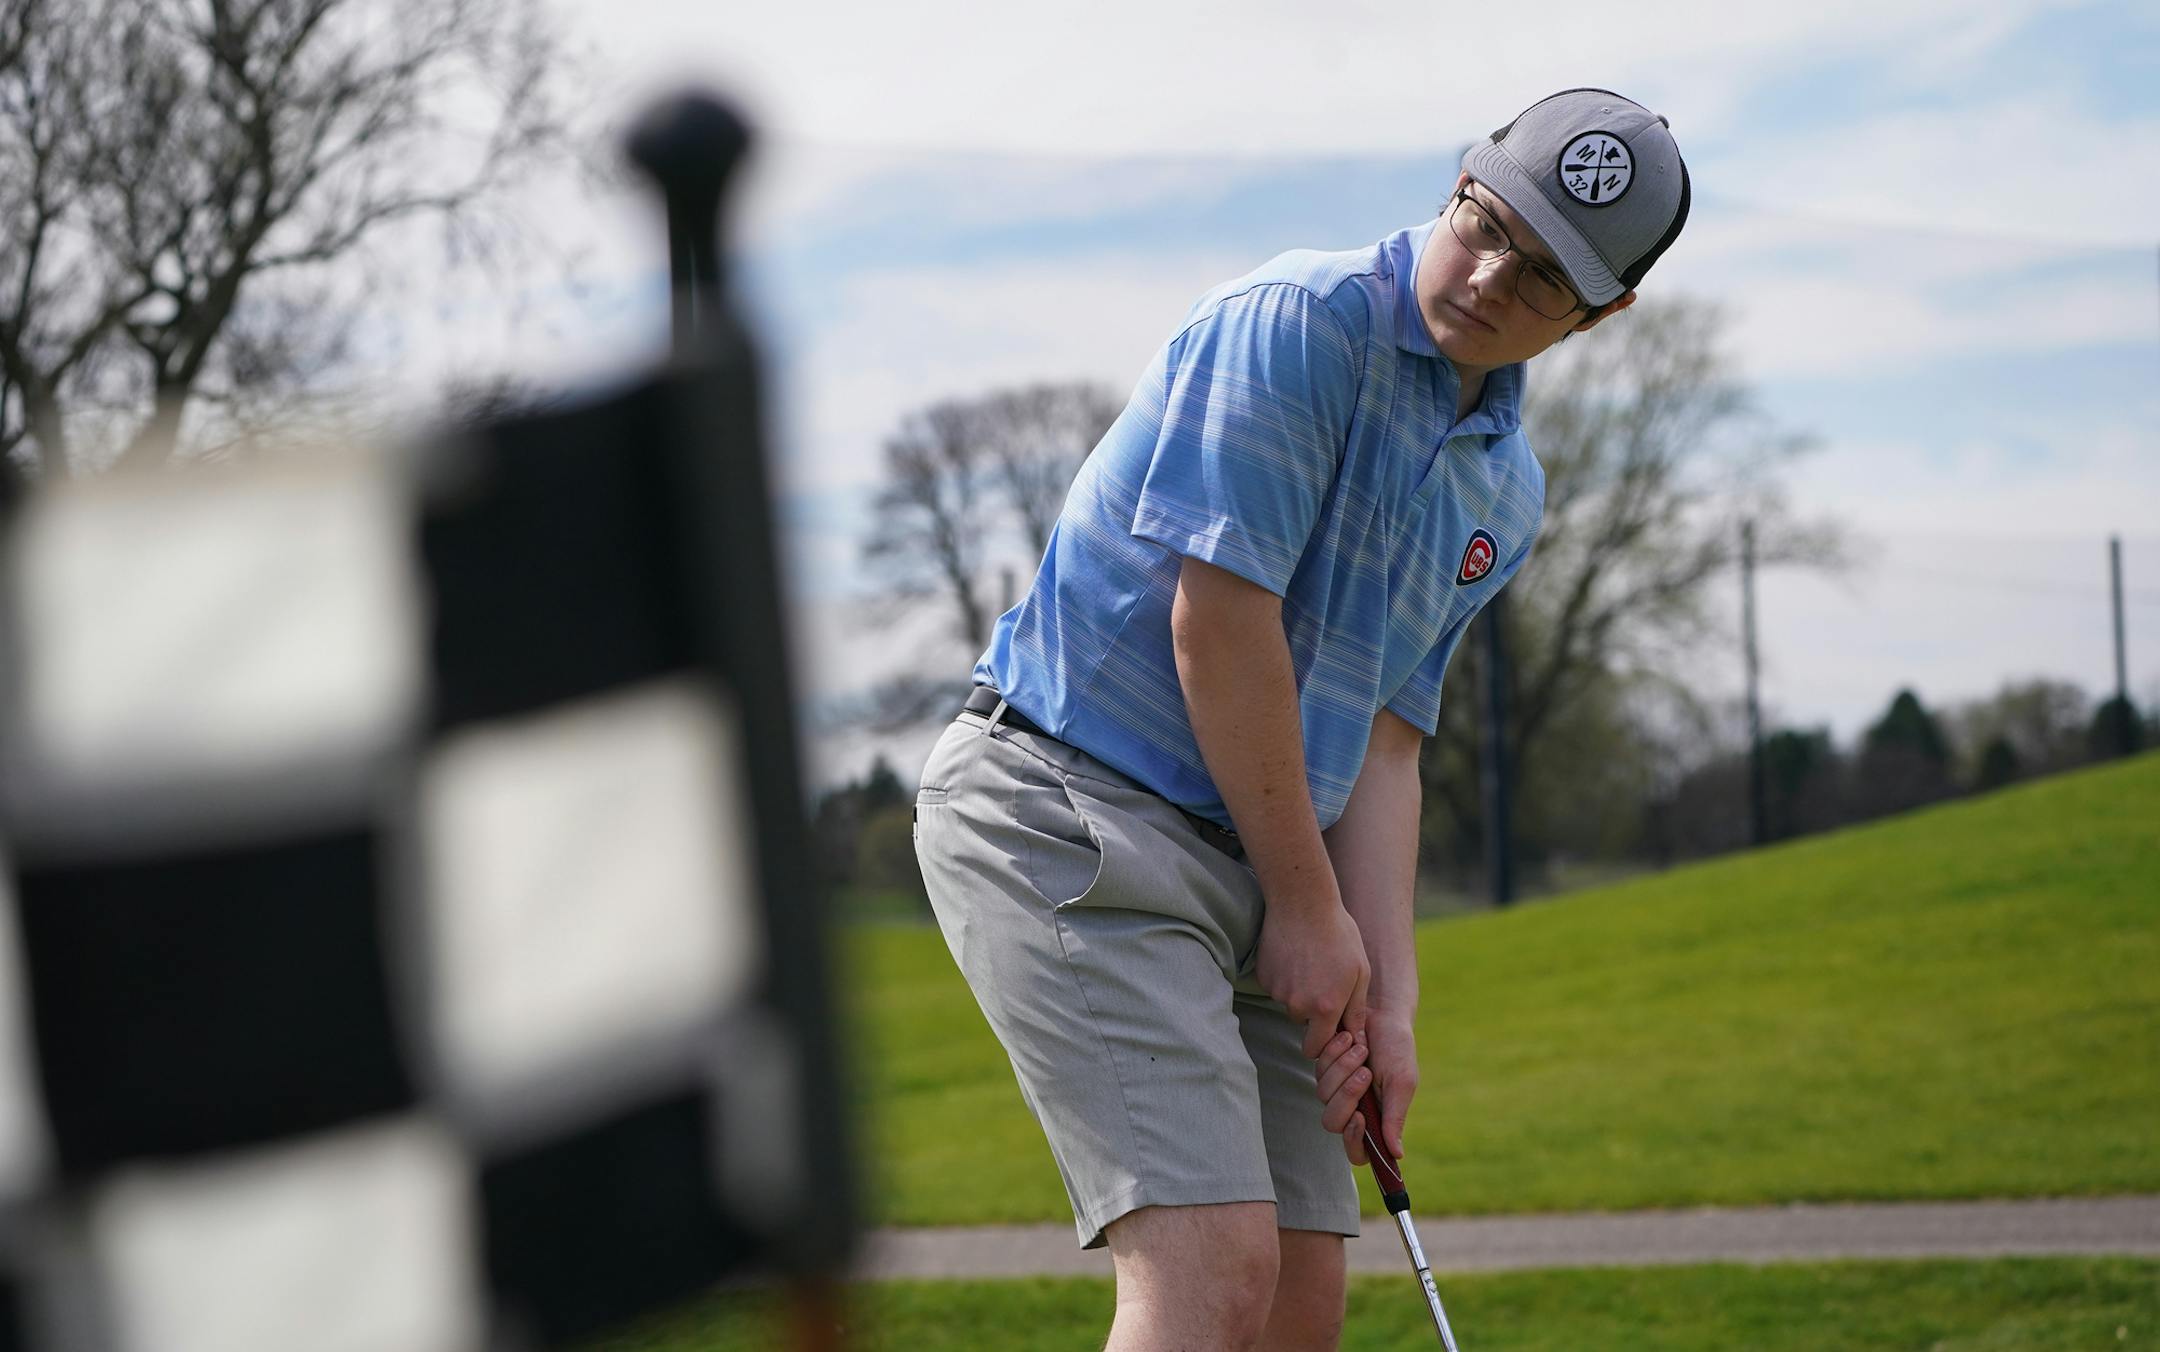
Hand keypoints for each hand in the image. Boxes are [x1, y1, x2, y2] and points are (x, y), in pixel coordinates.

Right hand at [1254, 899, 1370, 1059]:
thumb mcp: (1361, 971)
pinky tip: (1295, 954)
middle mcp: (1297, 1005)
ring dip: (1299, 992)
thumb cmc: (1339, 934)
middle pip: (1302, 1024)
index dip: (1324, 1041)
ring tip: (1311, 963)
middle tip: (1324, 984)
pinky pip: (1276, 986)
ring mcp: (1277, 991)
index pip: (1317, 1048)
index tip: (1332, 1026)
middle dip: (1312, 1014)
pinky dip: (1285, 976)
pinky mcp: (1263, 976)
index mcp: (1325, 1008)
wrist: (1303, 903)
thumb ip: (1356, 1009)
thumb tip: (1355, 1037)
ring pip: (1289, 1002)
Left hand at [1317, 1008, 1416, 1164]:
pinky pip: (1318, 1070)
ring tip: (1362, 1048)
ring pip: (1323, 1094)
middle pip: (1332, 1123)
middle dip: (1346, 1096)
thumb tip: (1397, 1155)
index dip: (1353, 1141)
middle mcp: (1353, 1108)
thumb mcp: (1402, 1082)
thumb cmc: (1397, 1048)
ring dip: (1343, 1068)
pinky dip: (1334, 1053)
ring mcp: (1335, 1088)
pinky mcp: (1324, 1068)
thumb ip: (1395, 1117)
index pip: (1357, 1152)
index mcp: (1375, 1118)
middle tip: (1364, 1072)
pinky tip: (1350, 1037)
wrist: (1383, 1013)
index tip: (1359, 1117)